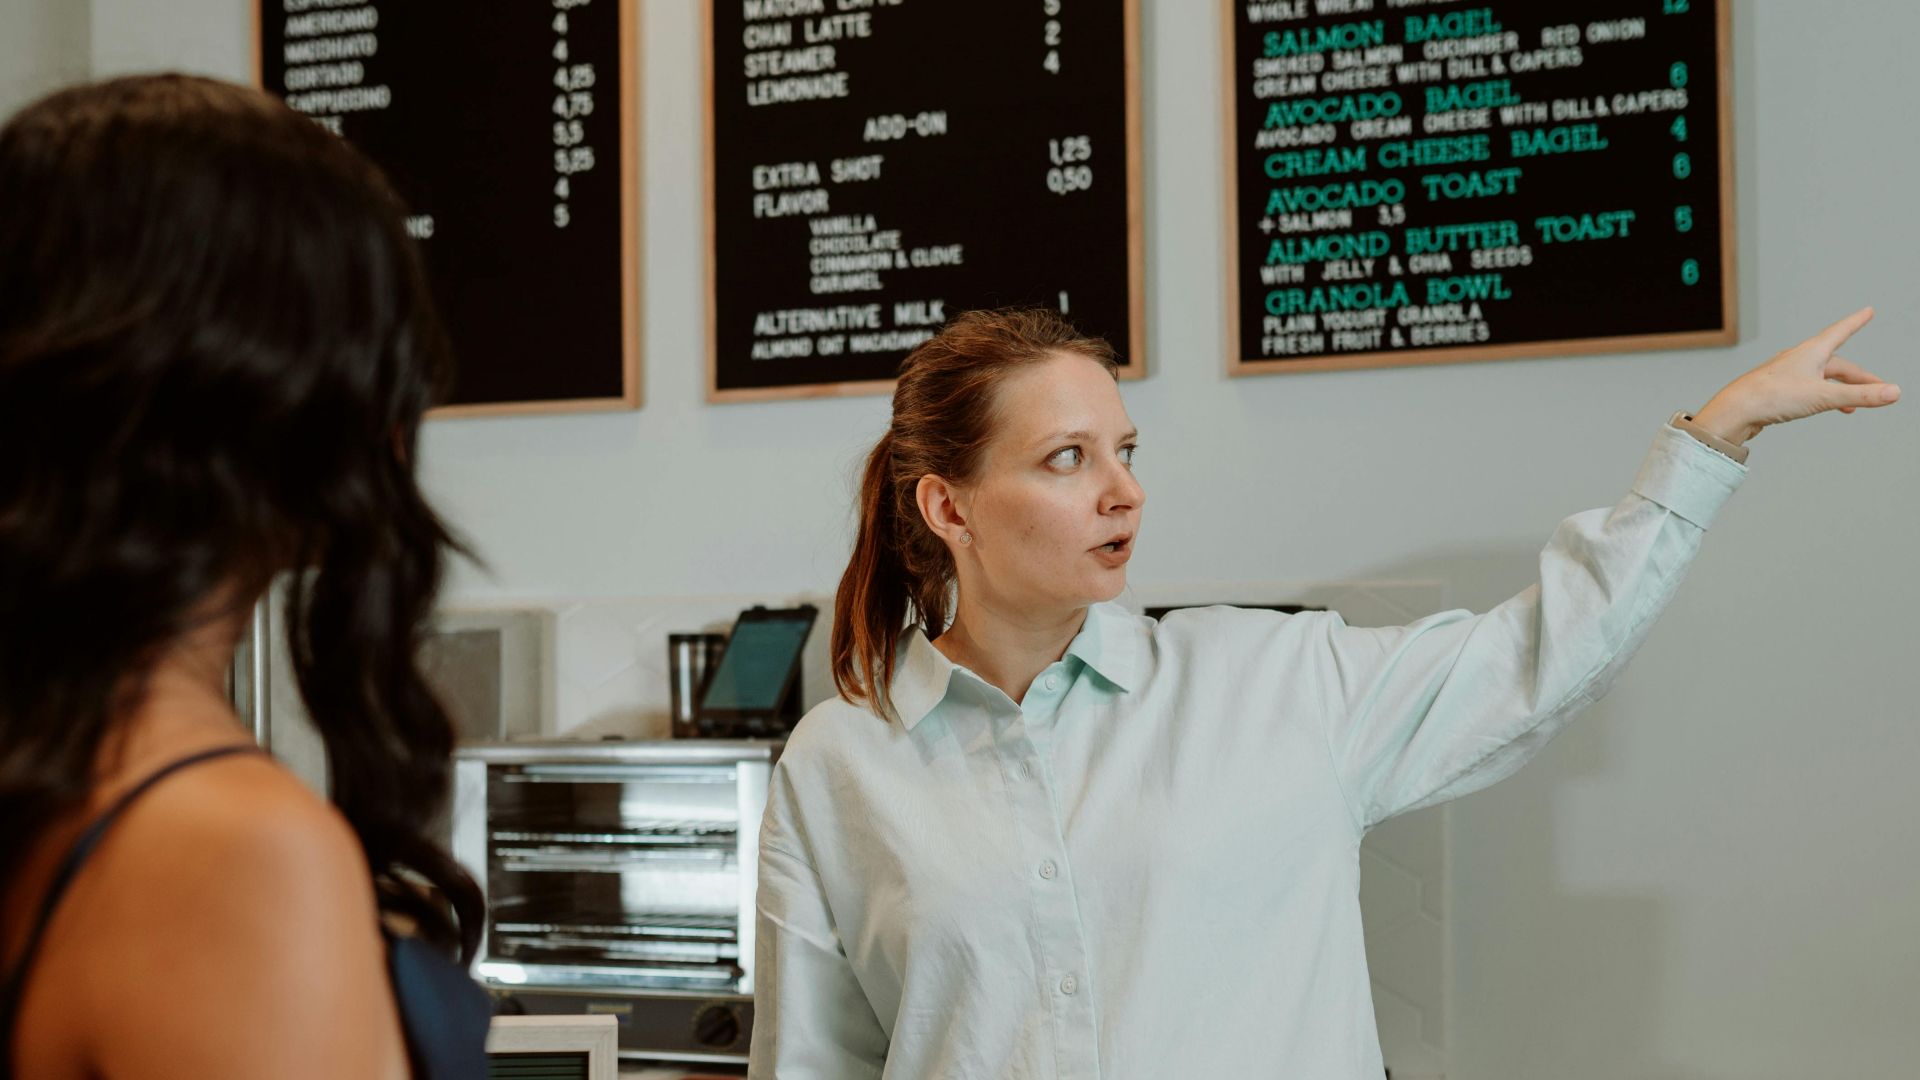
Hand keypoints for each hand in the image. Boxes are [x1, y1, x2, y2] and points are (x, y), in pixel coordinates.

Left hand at [1690, 307, 1900, 445]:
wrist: (1734, 411)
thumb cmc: (1772, 397)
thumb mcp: (1823, 396)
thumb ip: (1860, 395)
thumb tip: (1893, 392)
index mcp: (1811, 352)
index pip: (1840, 331)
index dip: (1856, 322)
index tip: (1867, 311)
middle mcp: (1798, 359)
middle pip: (1836, 364)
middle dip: (1859, 378)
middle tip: (1878, 390)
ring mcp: (1786, 374)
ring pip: (1822, 378)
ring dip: (1841, 390)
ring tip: (1853, 405)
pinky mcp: (1777, 390)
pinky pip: (1807, 389)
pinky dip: (1822, 397)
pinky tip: (1823, 408)